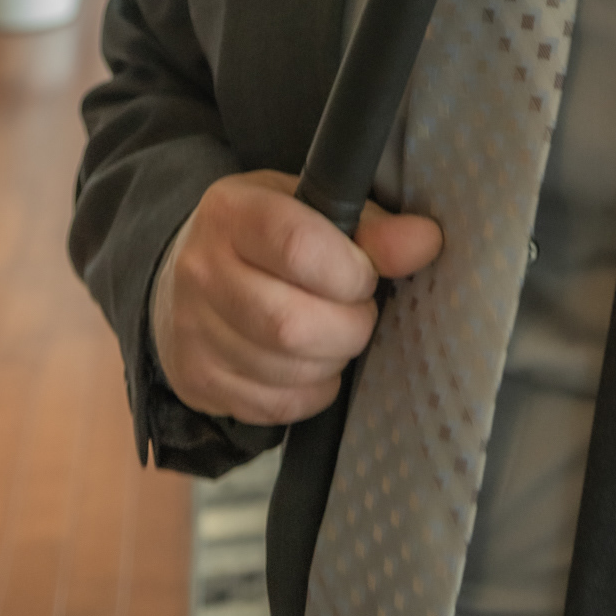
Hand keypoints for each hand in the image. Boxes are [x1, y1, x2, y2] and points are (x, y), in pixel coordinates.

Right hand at [150, 169, 442, 425]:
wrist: (190, 278)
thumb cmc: (269, 237)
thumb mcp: (315, 209)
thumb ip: (372, 227)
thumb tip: (425, 241)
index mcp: (232, 212)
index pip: (295, 246)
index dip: (350, 271)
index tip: (368, 276)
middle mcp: (201, 270)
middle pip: (289, 322)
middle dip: (349, 326)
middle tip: (360, 312)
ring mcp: (191, 331)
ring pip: (283, 370)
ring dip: (333, 360)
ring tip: (337, 336)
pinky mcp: (196, 380)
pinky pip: (272, 406)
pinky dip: (312, 392)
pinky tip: (314, 365)